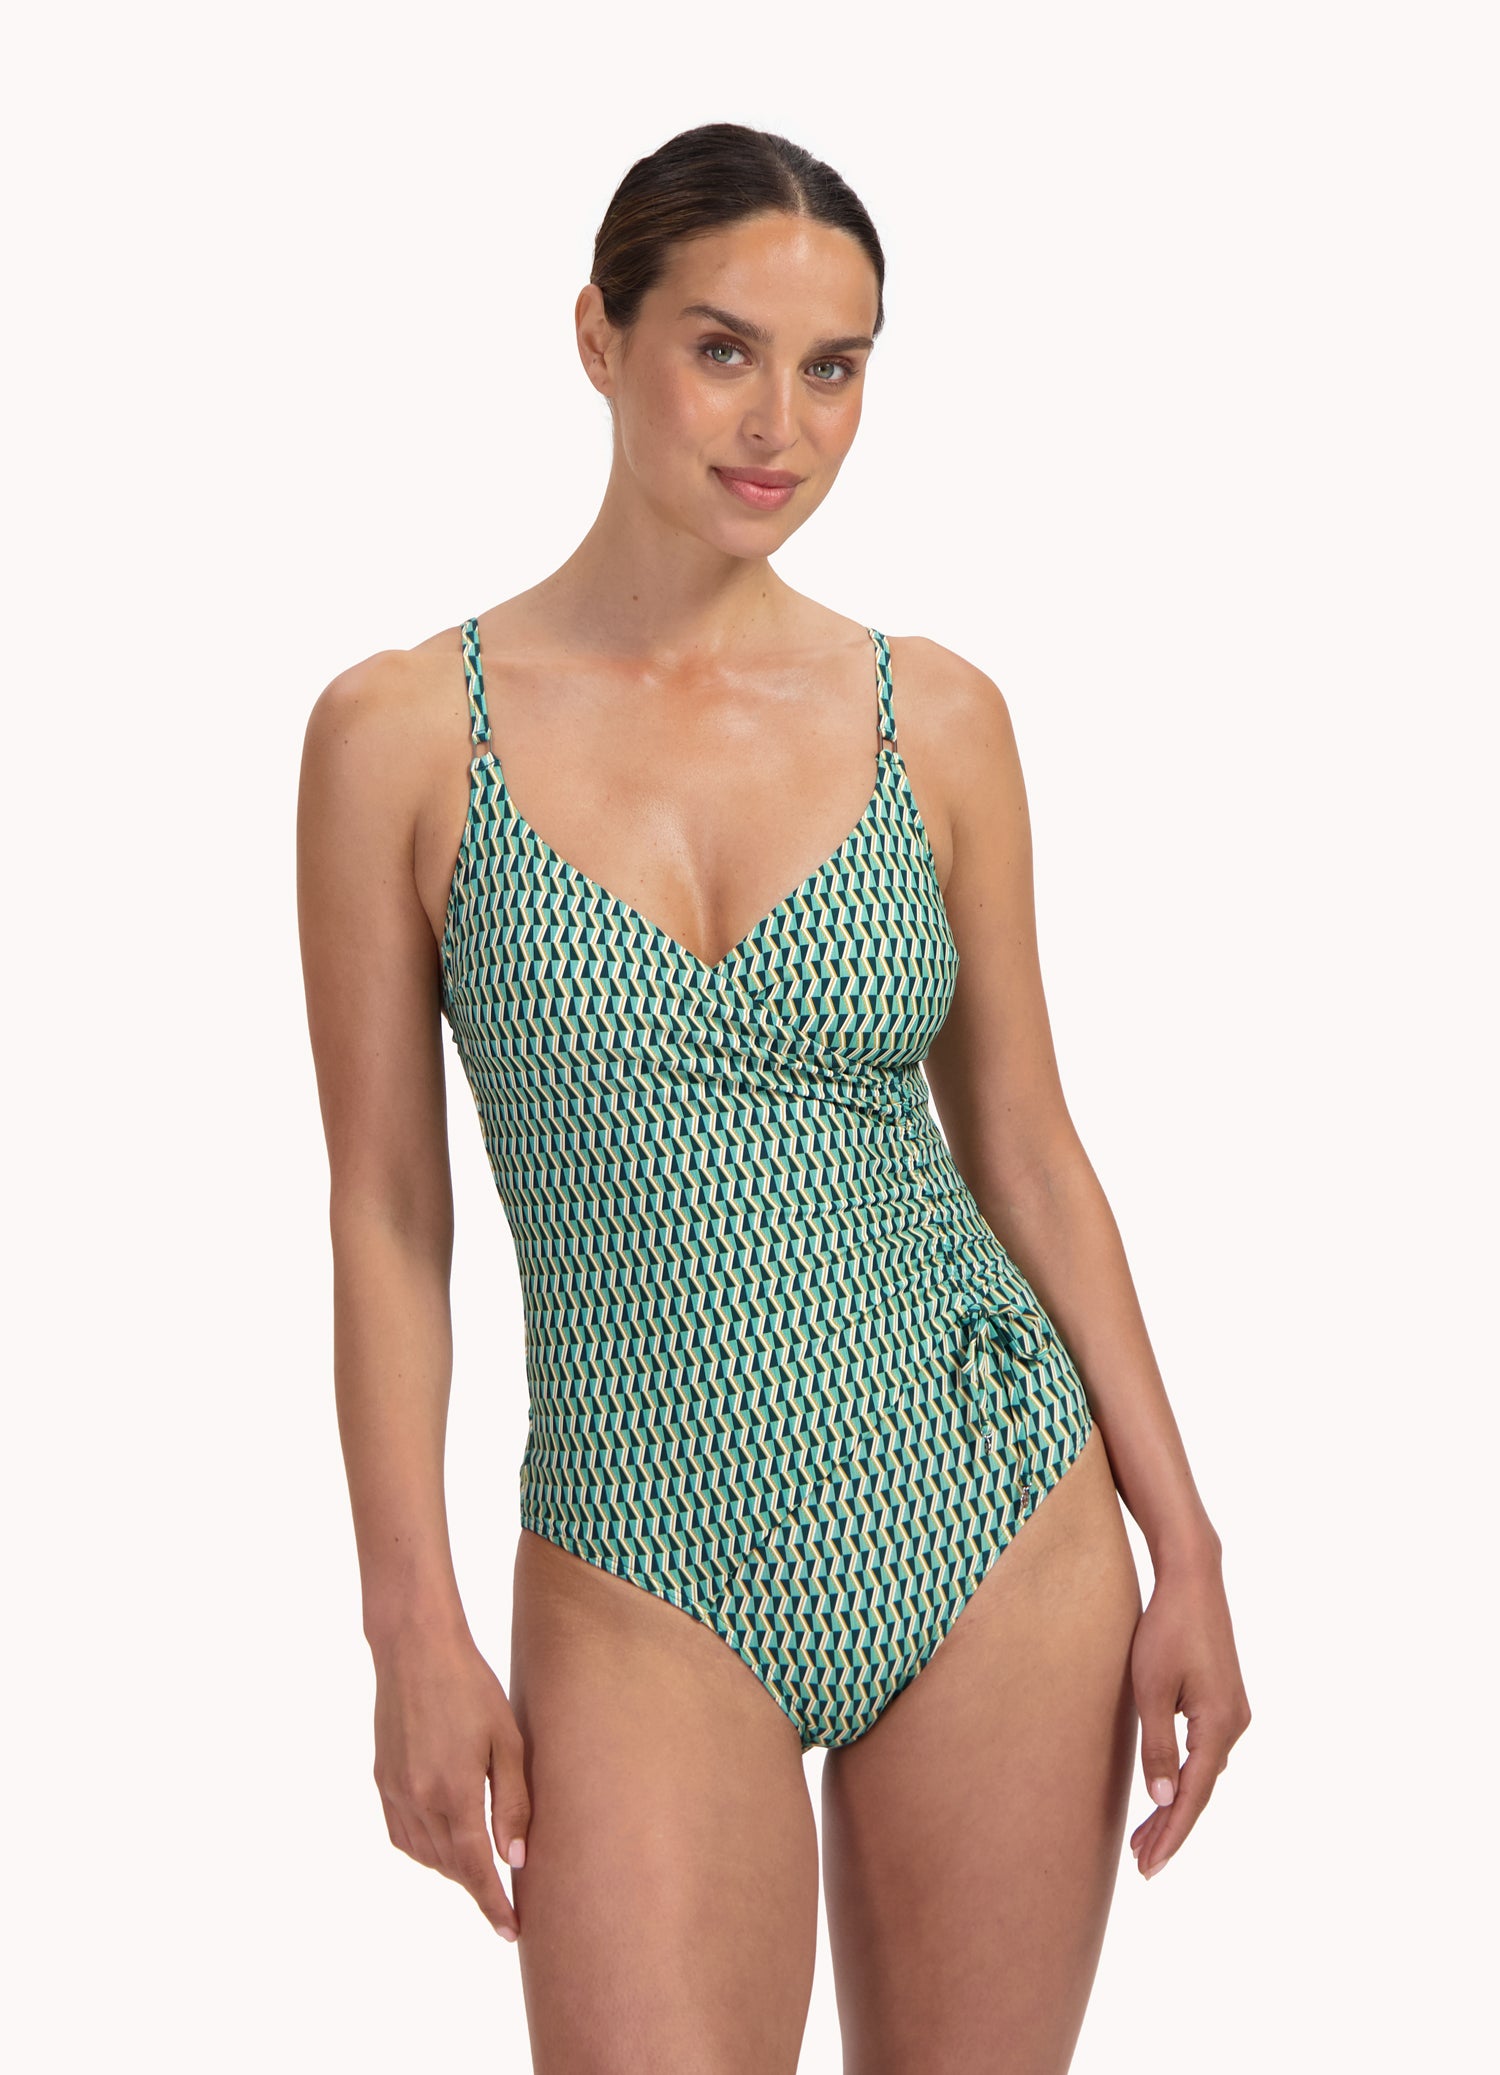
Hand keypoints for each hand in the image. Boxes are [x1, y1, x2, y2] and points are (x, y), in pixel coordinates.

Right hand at [371, 1621, 530, 1939]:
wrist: (415, 1649)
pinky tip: (443, 1841)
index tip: (509, 1930)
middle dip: (477, 1886)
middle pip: (450, 1866)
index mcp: (453, 1792)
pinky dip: (424, 1849)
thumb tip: (515, 1859)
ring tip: (479, 1866)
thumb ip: (513, 1802)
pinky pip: (402, 1835)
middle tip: (505, 1895)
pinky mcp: (382, 1780)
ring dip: (451, 1868)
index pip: (474, 1869)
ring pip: (424, 1855)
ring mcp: (395, 1792)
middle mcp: (418, 1800)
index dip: (493, 1903)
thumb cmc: (470, 1687)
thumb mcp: (507, 1740)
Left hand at [1128, 1553, 1250, 1879]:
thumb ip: (1157, 1746)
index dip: (1172, 1833)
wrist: (1193, 1580)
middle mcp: (1235, 1724)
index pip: (1194, 1795)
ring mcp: (1233, 1712)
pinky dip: (1184, 1776)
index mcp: (1219, 1725)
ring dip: (1176, 1803)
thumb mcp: (1150, 1687)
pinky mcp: (1225, 1701)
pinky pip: (1205, 1752)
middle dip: (1170, 1827)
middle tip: (1141, 1863)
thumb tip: (1162, 1798)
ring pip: (1203, 1773)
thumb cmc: (1166, 1628)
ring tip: (1144, 1836)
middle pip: (1201, 1790)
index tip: (1150, 1867)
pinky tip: (1167, 1790)